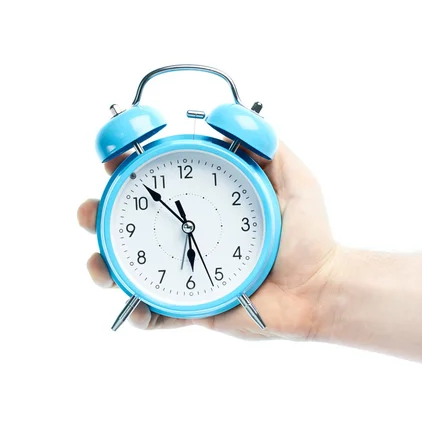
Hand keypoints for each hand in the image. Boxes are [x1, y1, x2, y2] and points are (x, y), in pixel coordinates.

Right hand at [77, 141, 337, 339]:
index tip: (111, 159)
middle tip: (94, 214)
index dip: (126, 168)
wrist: (318, 288)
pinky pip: (156, 315)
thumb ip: (265, 145)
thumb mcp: (294, 180)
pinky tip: (140, 309)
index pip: (157, 181)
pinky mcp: (193, 307)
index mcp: (207, 202)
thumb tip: (222, 114)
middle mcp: (190, 234)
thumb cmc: (309, 235)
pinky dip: (139, 315)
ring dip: (104, 266)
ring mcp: (188, 271)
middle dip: (98, 215)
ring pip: (130, 269)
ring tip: (105, 268)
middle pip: (129, 222)